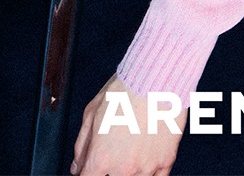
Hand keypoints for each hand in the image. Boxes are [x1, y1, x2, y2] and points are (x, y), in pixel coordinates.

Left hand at [71, 73, 186, 175]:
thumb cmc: (124, 89)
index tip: (91, 168)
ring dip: (129, 170)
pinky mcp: (166, 161)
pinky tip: (146, 157)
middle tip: (113, 151)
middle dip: (108, 170)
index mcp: (101, 158)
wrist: (156, 77)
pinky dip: (149, 172)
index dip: (87, 173)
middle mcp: (123, 168)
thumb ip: (81, 145)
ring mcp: (146, 167)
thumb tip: (77, 166)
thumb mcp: (92, 112)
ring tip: (131, 148)